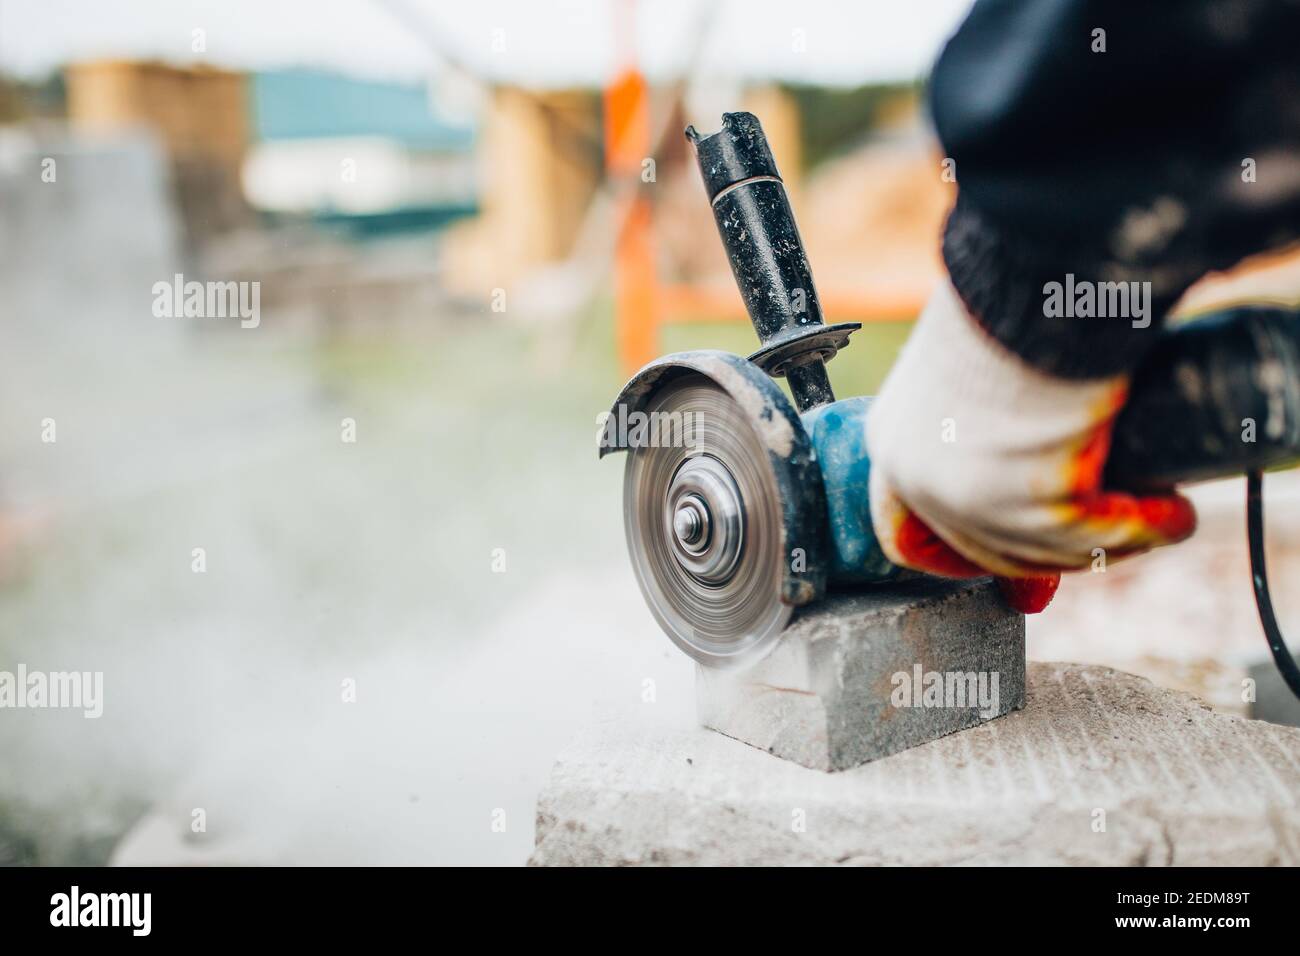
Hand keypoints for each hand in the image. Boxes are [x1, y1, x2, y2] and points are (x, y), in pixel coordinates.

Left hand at [866, 282, 1196, 607]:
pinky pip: (1098, 535)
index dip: (962, 554)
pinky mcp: (1028, 504)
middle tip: (1111, 533)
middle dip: (1054, 553)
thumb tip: (1017, 456)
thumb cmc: (1008, 304)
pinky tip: (1174, 512)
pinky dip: (1148, 526)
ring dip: (1112, 541)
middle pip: (987, 551)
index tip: (1009, 563)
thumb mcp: (970, 375)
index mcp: (893, 447)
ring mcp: (970, 500)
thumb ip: (976, 424)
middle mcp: (919, 483)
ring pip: (1047, 551)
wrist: (1035, 281)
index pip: (909, 534)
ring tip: (1160, 512)